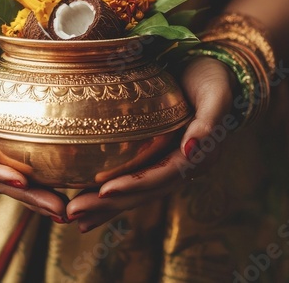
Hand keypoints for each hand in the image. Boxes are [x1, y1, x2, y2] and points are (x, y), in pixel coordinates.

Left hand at [66, 57, 237, 231]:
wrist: (210, 74)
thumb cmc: (213, 80)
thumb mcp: (216, 95)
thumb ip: (209, 122)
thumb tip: (191, 150)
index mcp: (197, 157)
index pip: (161, 176)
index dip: (135, 185)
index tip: (104, 191)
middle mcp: (179, 166)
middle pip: (142, 191)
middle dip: (108, 204)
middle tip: (73, 212)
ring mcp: (164, 163)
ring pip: (133, 189)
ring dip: (103, 205)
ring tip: (72, 215)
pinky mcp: (153, 156)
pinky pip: (130, 176)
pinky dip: (109, 192)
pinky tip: (86, 199)